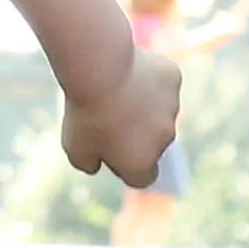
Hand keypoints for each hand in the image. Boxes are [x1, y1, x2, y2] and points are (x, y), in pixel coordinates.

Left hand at [63, 45, 180, 187]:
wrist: (101, 70)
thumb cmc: (86, 112)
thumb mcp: (75, 149)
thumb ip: (89, 164)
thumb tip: (97, 164)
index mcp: (142, 163)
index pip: (143, 177)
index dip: (125, 166)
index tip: (108, 147)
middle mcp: (165, 139)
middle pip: (152, 142)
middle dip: (136, 133)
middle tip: (108, 113)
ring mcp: (172, 108)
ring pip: (159, 111)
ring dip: (143, 106)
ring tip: (115, 89)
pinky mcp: (173, 79)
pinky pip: (162, 83)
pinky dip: (150, 80)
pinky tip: (129, 70)